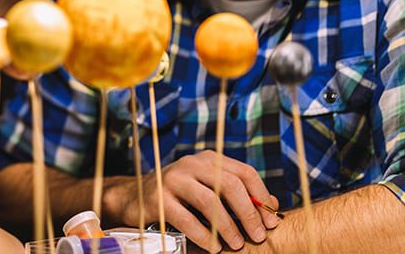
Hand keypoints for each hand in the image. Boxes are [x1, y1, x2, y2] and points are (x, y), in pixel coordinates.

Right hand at [107, 150, 279, 252]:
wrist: (134, 197)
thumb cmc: (178, 196)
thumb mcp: (207, 187)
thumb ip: (235, 193)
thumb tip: (271, 205)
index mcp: (208, 159)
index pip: (245, 172)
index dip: (261, 197)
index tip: (271, 221)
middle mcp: (191, 163)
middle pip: (230, 184)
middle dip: (248, 213)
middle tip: (258, 236)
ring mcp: (173, 179)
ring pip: (210, 201)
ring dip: (228, 227)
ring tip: (237, 245)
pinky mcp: (158, 198)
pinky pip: (187, 219)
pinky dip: (204, 236)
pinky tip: (213, 248)